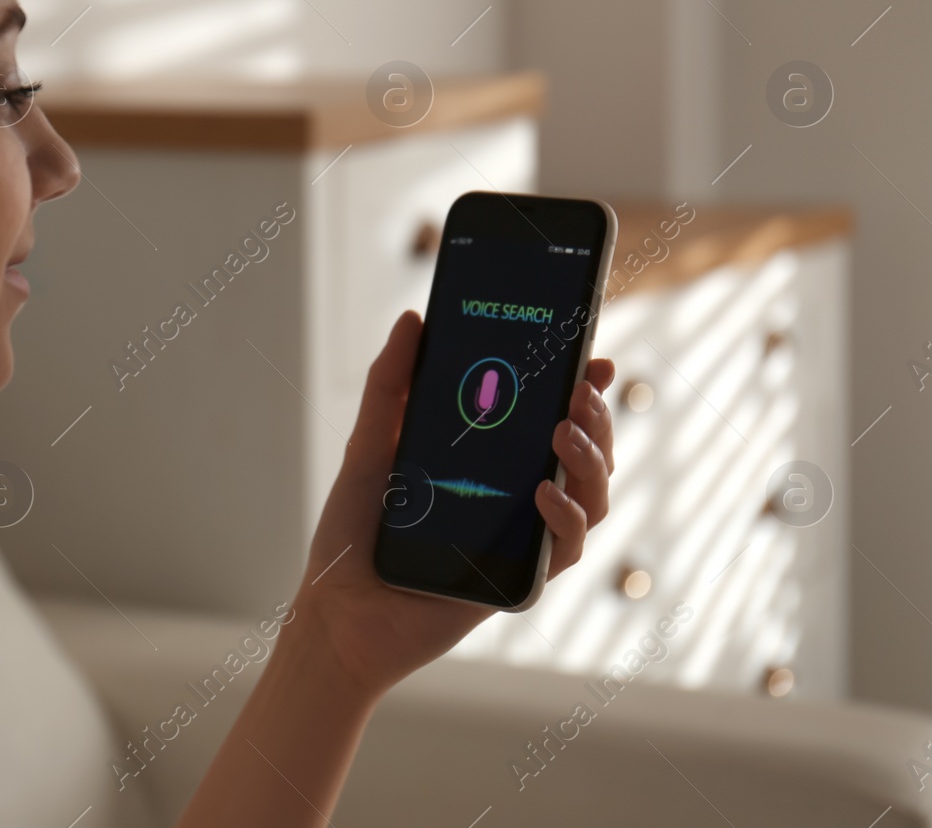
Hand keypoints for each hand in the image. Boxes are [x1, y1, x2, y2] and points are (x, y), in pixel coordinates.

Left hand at [288, 309, 616, 697]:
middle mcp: (514, 497)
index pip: (550, 418)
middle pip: (584, 453)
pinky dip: (565, 516)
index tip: (594, 357)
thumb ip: (390, 385)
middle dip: (595, 416)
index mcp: (488, 462)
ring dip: (591, 459)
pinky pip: (566, 548)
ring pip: (592, 496)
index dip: (583, 388)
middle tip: (579, 390)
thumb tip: (414, 319)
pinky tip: (543, 491)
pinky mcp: (519, 580)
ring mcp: (521, 538)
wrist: (336, 611)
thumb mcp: (369, 447)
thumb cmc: (353, 534)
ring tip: (562, 433)